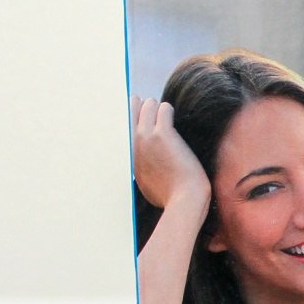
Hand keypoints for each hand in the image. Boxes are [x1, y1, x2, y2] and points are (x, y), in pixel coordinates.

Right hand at [130, 96, 210, 215]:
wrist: (184, 199)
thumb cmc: (168, 193)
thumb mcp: (143, 180)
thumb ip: (139, 164)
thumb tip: (144, 158)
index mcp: (126, 152)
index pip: (119, 121)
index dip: (132, 115)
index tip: (141, 117)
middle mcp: (131, 142)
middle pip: (130, 105)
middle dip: (145, 108)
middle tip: (158, 120)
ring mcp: (145, 137)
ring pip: (148, 103)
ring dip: (159, 109)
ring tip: (167, 122)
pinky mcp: (163, 134)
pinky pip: (164, 108)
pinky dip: (169, 111)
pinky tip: (174, 122)